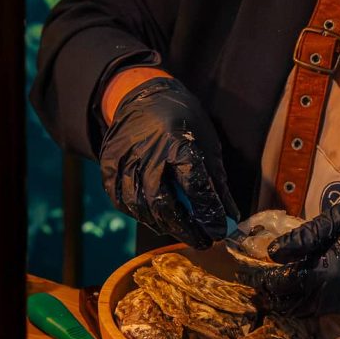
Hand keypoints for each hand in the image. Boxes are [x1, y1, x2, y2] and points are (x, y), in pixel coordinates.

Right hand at [99, 76, 237, 248]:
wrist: (143, 96)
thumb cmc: (182, 120)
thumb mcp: (207, 144)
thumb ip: (216, 182)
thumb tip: (230, 216)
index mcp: (178, 143)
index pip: (195, 187)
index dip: (208, 214)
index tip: (219, 231)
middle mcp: (148, 152)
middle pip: (164, 204)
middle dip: (185, 229)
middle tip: (202, 242)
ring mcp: (125, 159)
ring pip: (141, 206)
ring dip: (163, 224)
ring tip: (180, 230)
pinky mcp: (109, 165)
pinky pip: (121, 200)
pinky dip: (138, 214)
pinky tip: (154, 218)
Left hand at [254, 198, 339, 315]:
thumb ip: (307, 235)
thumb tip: (274, 252)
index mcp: (327, 275)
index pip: (281, 283)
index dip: (260, 279)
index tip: (243, 273)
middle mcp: (332, 297)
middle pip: (289, 304)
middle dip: (268, 295)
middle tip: (252, 282)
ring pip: (304, 310)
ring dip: (285, 299)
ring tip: (270, 286)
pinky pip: (320, 308)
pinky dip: (304, 300)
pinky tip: (299, 285)